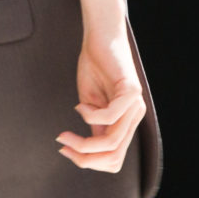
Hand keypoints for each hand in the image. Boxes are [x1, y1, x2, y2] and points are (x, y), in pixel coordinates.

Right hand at [56, 26, 145, 172]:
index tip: (66, 149)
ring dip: (83, 143)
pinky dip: (89, 115)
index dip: (89, 162)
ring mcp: (135, 105)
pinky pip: (108, 117)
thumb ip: (95, 127)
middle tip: (64, 145)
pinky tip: (80, 105)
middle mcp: (134, 117)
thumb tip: (89, 152)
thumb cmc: (94, 65)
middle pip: (113, 158)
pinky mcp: (131, 92)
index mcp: (126, 122)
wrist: (100, 35)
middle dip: (84, 158)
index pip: (113, 159)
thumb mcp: (90, 104)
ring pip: (111, 142)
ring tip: (65, 133)